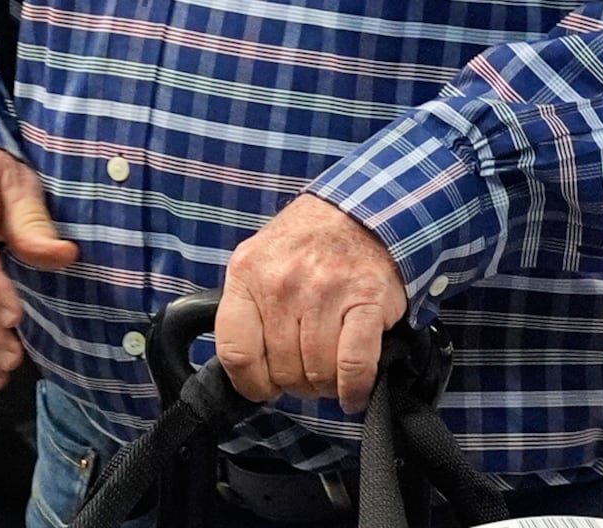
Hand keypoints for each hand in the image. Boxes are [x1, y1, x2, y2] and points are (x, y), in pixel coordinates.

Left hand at [217, 195, 407, 408]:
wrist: (365, 208)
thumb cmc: (310, 242)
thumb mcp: (261, 259)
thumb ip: (248, 307)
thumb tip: (250, 370)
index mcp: (248, 273)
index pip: (236, 353)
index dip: (251, 383)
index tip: (265, 388)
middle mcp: (283, 283)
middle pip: (282, 369)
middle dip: (296, 383)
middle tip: (307, 374)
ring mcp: (326, 291)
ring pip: (318, 372)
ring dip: (326, 386)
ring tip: (330, 376)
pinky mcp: (367, 301)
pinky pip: (353, 366)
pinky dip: (354, 389)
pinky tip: (353, 393)